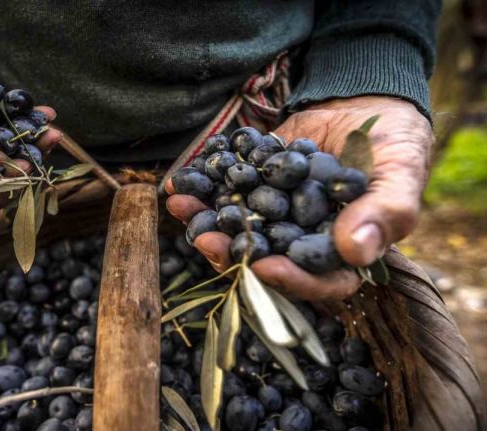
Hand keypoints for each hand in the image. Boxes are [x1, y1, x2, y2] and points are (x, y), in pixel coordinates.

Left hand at [166, 96, 432, 299]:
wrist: (367, 98)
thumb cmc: (396, 140)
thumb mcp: (402, 172)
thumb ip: (386, 212)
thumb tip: (355, 252)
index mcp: (343, 252)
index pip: (319, 282)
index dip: (291, 281)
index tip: (264, 267)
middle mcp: (303, 239)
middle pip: (267, 259)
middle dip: (232, 252)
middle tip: (206, 241)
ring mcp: (276, 213)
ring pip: (238, 228)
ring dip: (207, 221)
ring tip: (182, 208)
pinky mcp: (256, 185)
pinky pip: (227, 191)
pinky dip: (204, 187)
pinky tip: (181, 182)